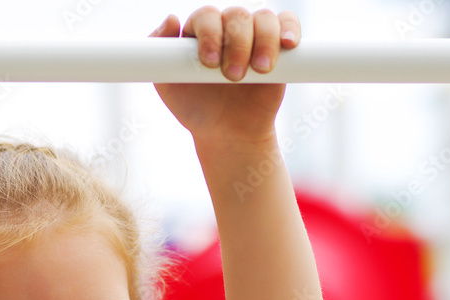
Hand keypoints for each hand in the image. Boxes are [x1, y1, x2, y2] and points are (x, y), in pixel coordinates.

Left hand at [150, 7, 299, 146]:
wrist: (227, 133)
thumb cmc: (195, 109)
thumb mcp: (168, 88)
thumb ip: (159, 57)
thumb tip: (171, 18)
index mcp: (199, 33)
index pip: (206, 17)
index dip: (209, 34)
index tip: (209, 63)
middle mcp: (227, 29)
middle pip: (236, 16)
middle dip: (237, 44)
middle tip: (232, 77)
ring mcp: (254, 36)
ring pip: (264, 18)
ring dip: (264, 41)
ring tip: (259, 70)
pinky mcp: (279, 47)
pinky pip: (288, 23)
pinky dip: (290, 29)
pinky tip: (287, 44)